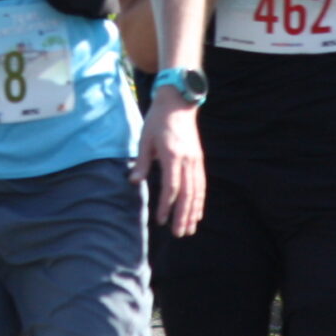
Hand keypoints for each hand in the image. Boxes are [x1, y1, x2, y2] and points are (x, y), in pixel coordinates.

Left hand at [134, 89, 206, 235]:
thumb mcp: (145, 138)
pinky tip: (197, 212)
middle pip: (188, 194)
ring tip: (189, 229)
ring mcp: (196, 160)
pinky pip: (201, 184)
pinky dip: (200, 200)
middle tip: (179, 234)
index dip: (166, 205)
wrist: (178, 101)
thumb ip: (142, 161)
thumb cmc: (158, 119)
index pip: (171, 187)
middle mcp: (187, 160)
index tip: (161, 220)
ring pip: (197, 191)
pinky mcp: (199, 159)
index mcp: (172, 155)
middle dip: (183, 216)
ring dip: (193, 212)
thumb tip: (134, 181)